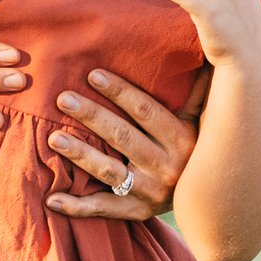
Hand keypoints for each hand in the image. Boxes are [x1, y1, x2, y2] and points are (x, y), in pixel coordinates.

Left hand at [45, 69, 203, 219]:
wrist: (209, 200)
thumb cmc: (196, 146)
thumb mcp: (202, 119)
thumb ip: (197, 88)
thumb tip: (207, 48)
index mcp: (182, 138)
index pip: (146, 111)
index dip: (120, 92)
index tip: (93, 75)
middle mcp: (167, 167)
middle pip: (123, 137)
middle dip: (92, 116)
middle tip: (62, 99)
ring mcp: (151, 192)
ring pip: (110, 172)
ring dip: (80, 155)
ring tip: (53, 138)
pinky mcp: (137, 212)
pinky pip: (104, 209)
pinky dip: (77, 207)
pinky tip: (52, 199)